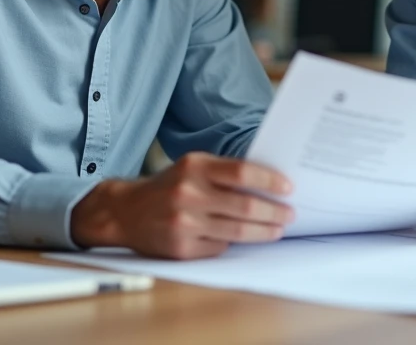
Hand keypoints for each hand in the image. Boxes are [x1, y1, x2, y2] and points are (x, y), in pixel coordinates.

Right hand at [70, 152, 293, 258]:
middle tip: (290, 214)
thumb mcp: (193, 167)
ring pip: (238, 231)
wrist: (126, 211)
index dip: (270, 181)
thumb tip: (269, 185)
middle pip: (245, 206)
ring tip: (278, 229)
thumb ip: (224, 172)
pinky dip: (233, 243)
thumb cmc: (169, 186)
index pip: (242, 173)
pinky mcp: (181, 248)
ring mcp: (184, 223)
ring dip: (264, 232)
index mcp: (194, 167)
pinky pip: (220, 247)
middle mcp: (188, 194)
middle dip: (274, 212)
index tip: (289, 188)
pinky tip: (243, 238)